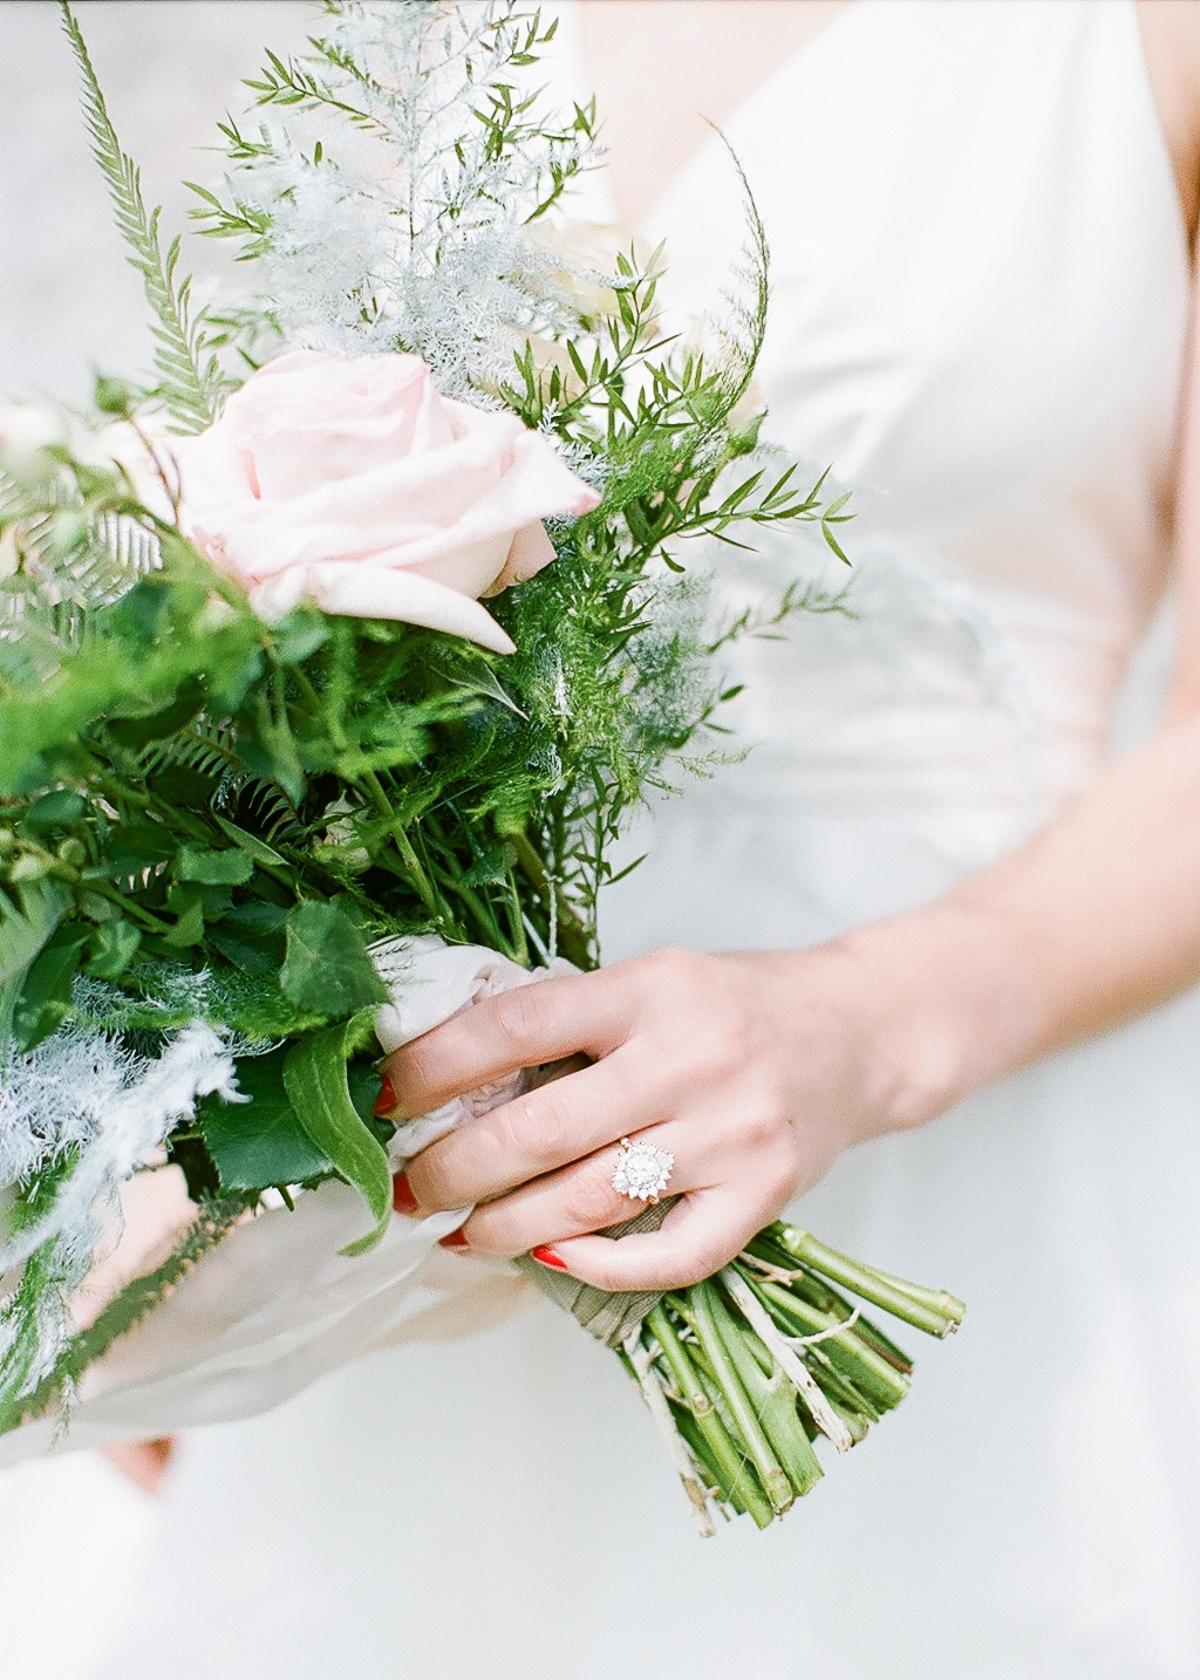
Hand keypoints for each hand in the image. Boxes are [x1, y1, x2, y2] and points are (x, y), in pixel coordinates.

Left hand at [380, 946, 876, 1291]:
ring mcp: (733, 1134)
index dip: (436, 1067)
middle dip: (454, 1170)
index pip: (517, 1026)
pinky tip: (552, 1261)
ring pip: (590, 1201)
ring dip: (504, 1229)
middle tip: (406, 1191)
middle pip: (542, 1130)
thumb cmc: (737, 1005)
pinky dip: (599, 1267)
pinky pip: (668, 1255)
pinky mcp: (764, 1196)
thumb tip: (452, 1078)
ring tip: (458, 1232)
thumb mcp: (654, 980)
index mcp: (651, 990)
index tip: (385, 1099)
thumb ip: (574, 1020)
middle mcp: (692, 1059)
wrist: (862, 1032)